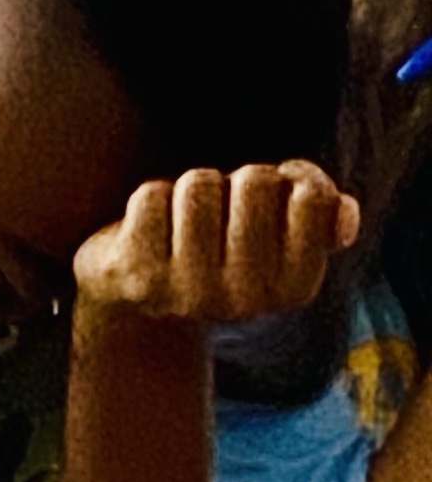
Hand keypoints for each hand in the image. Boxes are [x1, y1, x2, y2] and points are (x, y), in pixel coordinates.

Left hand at [73, 162, 358, 323]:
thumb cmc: (221, 244)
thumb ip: (321, 212)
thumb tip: (343, 213)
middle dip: (235, 182)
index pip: (311, 196)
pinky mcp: (137, 276)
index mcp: (295, 290)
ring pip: (199, 185)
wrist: (136, 293)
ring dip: (188, 189)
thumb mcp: (278, 229)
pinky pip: (151, 196)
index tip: (266, 205)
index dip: (287, 180)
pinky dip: (149, 200)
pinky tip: (147, 232)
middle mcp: (246, 300)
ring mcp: (188, 291)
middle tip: (218, 213)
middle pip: (255, 182)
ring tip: (182, 223)